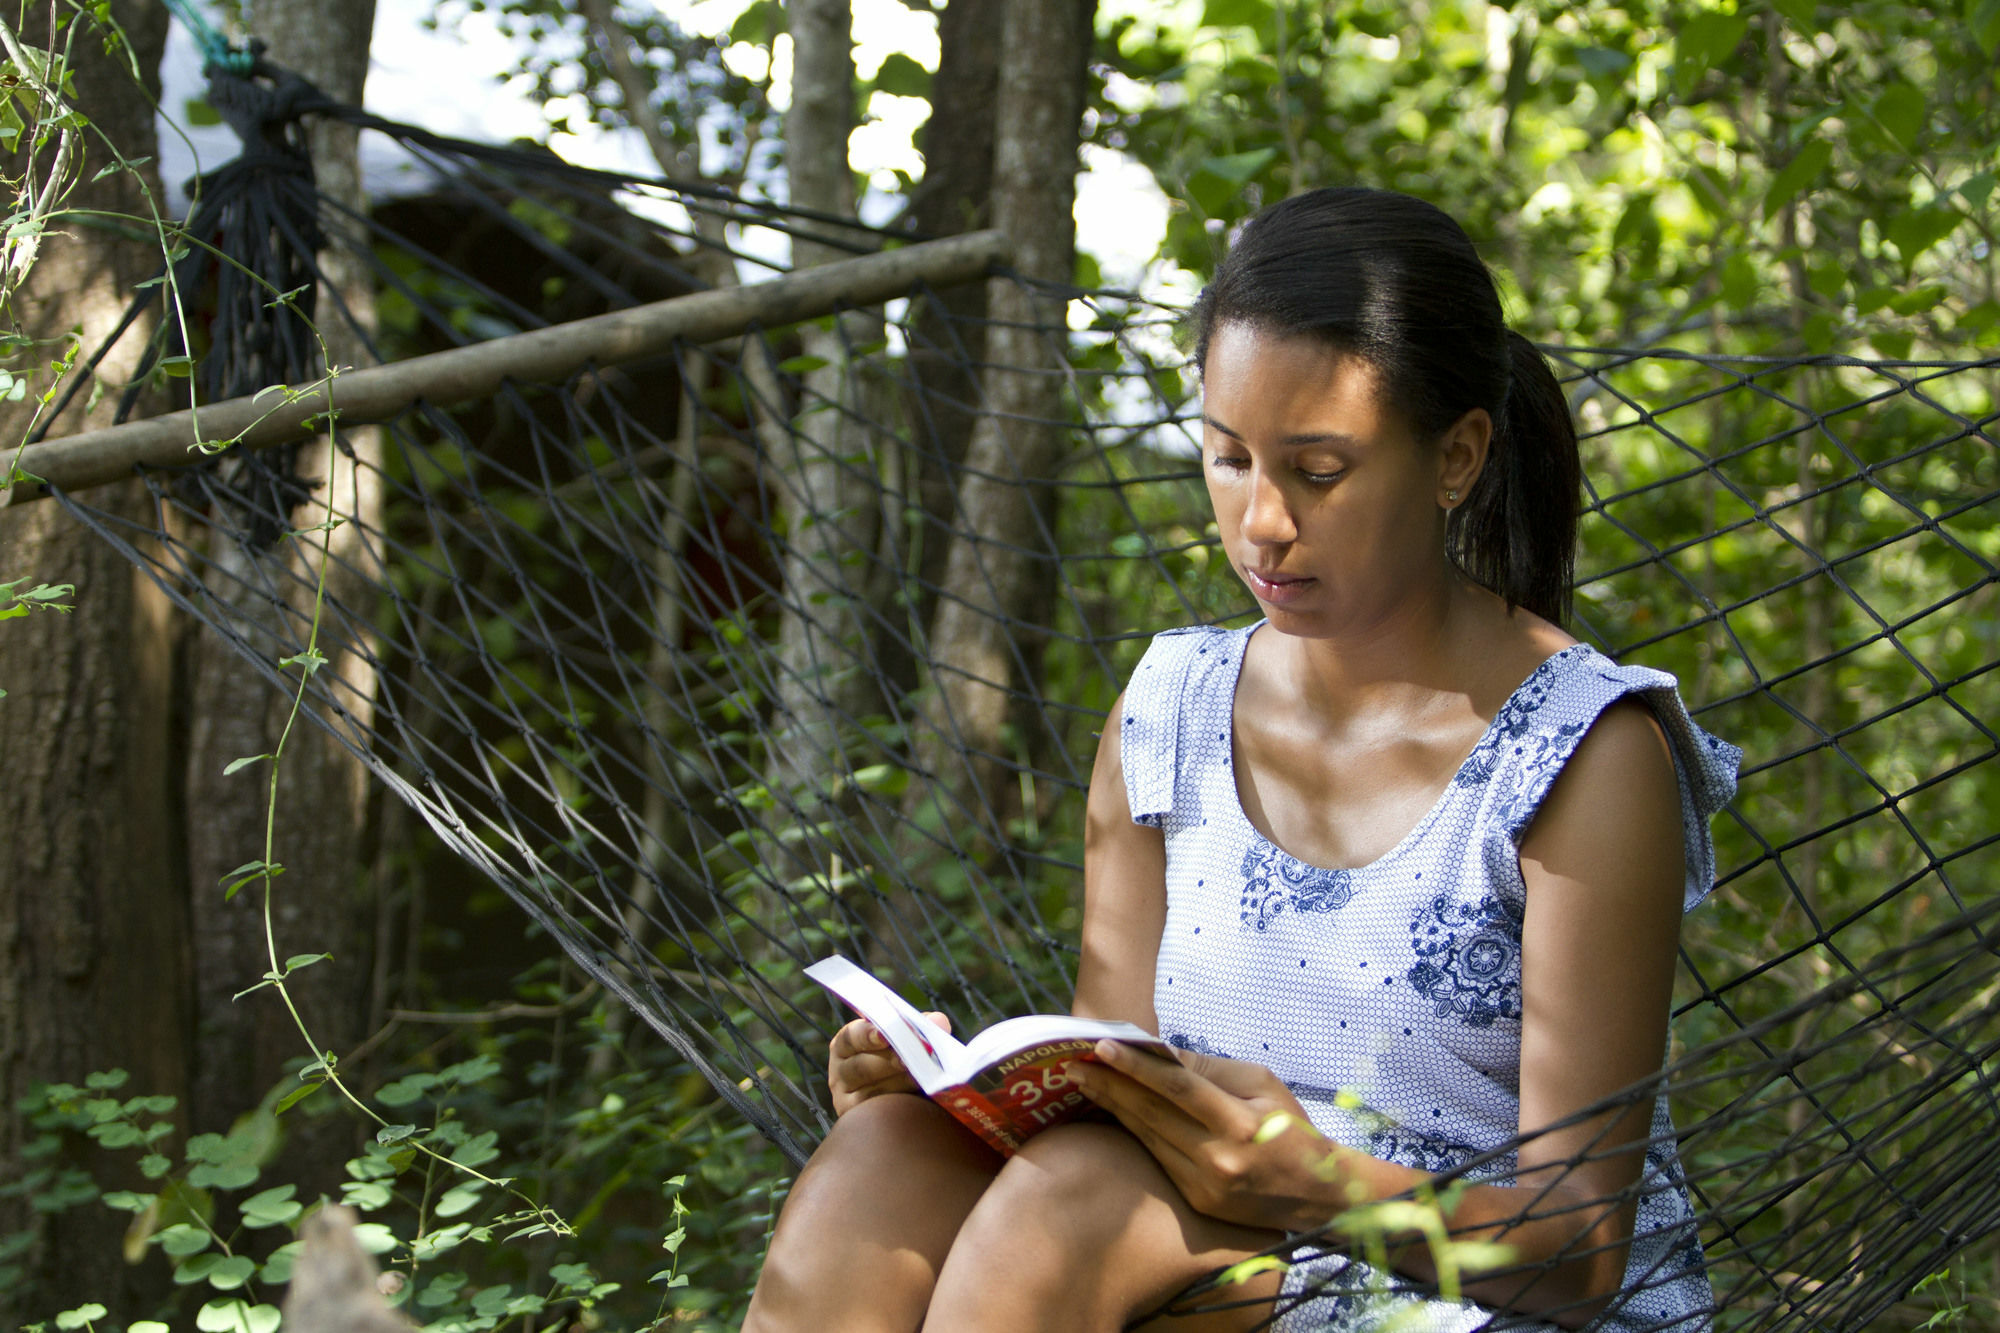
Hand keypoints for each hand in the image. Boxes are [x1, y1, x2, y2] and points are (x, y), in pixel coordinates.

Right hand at [826, 1012, 951, 1115]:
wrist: (899, 1102)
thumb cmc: (898, 1060)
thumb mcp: (904, 1039)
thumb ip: (919, 1028)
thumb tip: (939, 1021)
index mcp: (845, 1046)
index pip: (851, 1037)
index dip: (867, 1035)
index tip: (885, 1034)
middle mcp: (840, 1074)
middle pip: (862, 1067)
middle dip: (890, 1062)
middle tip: (912, 1059)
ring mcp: (846, 1101)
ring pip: (873, 1092)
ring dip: (901, 1083)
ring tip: (923, 1078)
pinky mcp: (861, 1123)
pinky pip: (880, 1115)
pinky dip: (902, 1105)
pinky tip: (921, 1098)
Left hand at [1070, 1042, 1341, 1231]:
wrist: (1318, 1195)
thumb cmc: (1291, 1129)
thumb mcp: (1262, 1084)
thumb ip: (1212, 1070)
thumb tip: (1163, 1054)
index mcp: (1238, 1124)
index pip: (1177, 1088)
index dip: (1136, 1066)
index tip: (1101, 1046)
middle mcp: (1217, 1158)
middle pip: (1151, 1114)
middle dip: (1108, 1086)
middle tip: (1072, 1064)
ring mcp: (1204, 1185)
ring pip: (1147, 1137)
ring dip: (1113, 1108)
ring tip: (1084, 1083)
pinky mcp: (1196, 1201)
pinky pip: (1157, 1158)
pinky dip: (1134, 1133)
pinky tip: (1113, 1113)